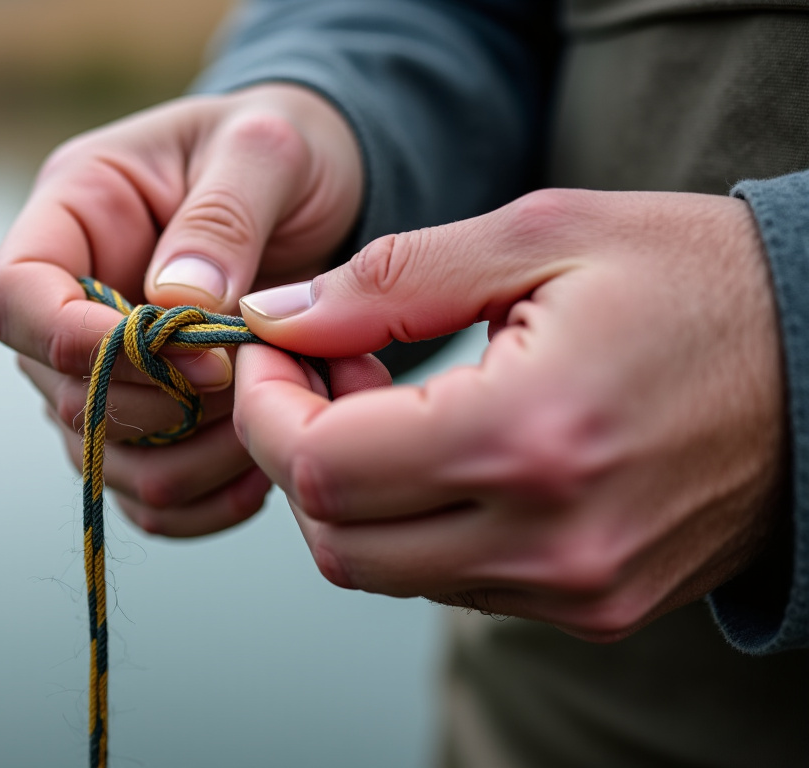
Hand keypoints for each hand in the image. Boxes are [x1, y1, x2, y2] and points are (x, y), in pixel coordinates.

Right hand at [0, 84, 363, 535]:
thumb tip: (177, 304)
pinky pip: (147, 493)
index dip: (77, 342)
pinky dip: (204, 500)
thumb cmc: (277, 148)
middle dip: (161, 406)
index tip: (187, 356)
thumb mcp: (265, 149)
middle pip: (62, 392)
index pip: (17, 296)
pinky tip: (260, 469)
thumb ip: (222, 217)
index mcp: (73, 214)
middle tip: (256, 381)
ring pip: (103, 457)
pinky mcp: (145, 418)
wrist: (317, 186)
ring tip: (272, 416)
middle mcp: (70, 299)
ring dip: (190, 458)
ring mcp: (102, 367)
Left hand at [234, 189, 787, 640]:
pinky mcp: (593, 606)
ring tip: (385, 396)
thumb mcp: (541, 236)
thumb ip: (390, 282)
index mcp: (530, 438)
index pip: (323, 470)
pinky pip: (451, 579)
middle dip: (293, 452)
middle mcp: (550, 540)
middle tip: (319, 367)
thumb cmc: (696, 279)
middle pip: (338, 540)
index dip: (263, 409)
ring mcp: (574, 588)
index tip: (264, 352)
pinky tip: (437, 443)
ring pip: (385, 569)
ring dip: (350, 488)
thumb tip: (273, 320)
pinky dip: (412, 518)